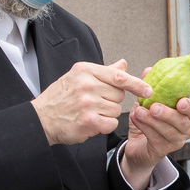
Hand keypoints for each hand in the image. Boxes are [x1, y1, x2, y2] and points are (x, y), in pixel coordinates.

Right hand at [32, 59, 150, 145]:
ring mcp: (87, 103)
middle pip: (119, 95)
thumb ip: (104, 72)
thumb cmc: (61, 98)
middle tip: (94, 103)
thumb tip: (124, 64)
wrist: (41, 119)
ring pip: (116, 110)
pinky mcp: (88, 121)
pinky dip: (105, 125)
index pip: (119, 76)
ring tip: (90, 112)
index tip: (149, 90)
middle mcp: (87, 85)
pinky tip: (92, 122)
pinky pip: (111, 123)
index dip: (137, 84)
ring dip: (108, 114)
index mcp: (86, 71)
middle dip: (112, 101)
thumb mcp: (79, 77)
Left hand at [119, 95, 189, 189]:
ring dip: (152, 121)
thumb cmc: (147, 123)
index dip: (189, 106)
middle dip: (168, 114)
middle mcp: (184, 129)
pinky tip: (135, 119)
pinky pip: (155, 138)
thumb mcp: (148, 102)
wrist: (137, 146)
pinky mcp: (163, 150)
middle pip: (182, 122)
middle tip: (154, 107)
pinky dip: (144, 127)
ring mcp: (175, 141)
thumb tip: (149, 70)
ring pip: (168, 131)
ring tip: (139, 112)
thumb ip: (150, 86)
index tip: (181, 101)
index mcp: (185, 115)